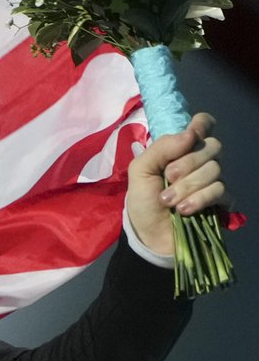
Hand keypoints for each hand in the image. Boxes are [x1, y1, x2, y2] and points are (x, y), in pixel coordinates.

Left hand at [125, 112, 227, 256]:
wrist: (148, 235)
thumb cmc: (142, 201)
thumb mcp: (140, 171)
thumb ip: (161, 148)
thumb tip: (191, 133)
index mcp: (181, 150)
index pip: (203, 125)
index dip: (201, 125)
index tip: (190, 136)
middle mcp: (201, 161)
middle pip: (212, 146)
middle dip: (187, 163)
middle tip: (168, 177)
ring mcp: (213, 181)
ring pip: (215, 169)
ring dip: (187, 186)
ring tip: (168, 202)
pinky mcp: (221, 202)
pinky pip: (221, 190)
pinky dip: (200, 199)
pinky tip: (184, 210)